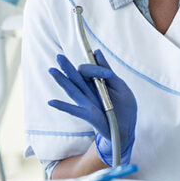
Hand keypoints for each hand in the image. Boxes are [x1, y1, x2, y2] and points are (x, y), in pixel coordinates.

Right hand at [47, 50, 136, 165]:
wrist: (128, 128)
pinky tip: (51, 102)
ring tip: (52, 70)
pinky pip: (74, 110)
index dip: (96, 68)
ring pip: (72, 89)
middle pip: (76, 77)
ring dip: (62, 80)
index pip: (89, 70)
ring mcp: (87, 103)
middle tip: (59, 56)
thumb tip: (97, 52)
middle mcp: (89, 92)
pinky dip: (62, 106)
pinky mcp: (89, 115)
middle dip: (67, 66)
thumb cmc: (125, 107)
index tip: (108, 74)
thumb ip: (107, 71)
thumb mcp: (120, 86)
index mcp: (96, 83)